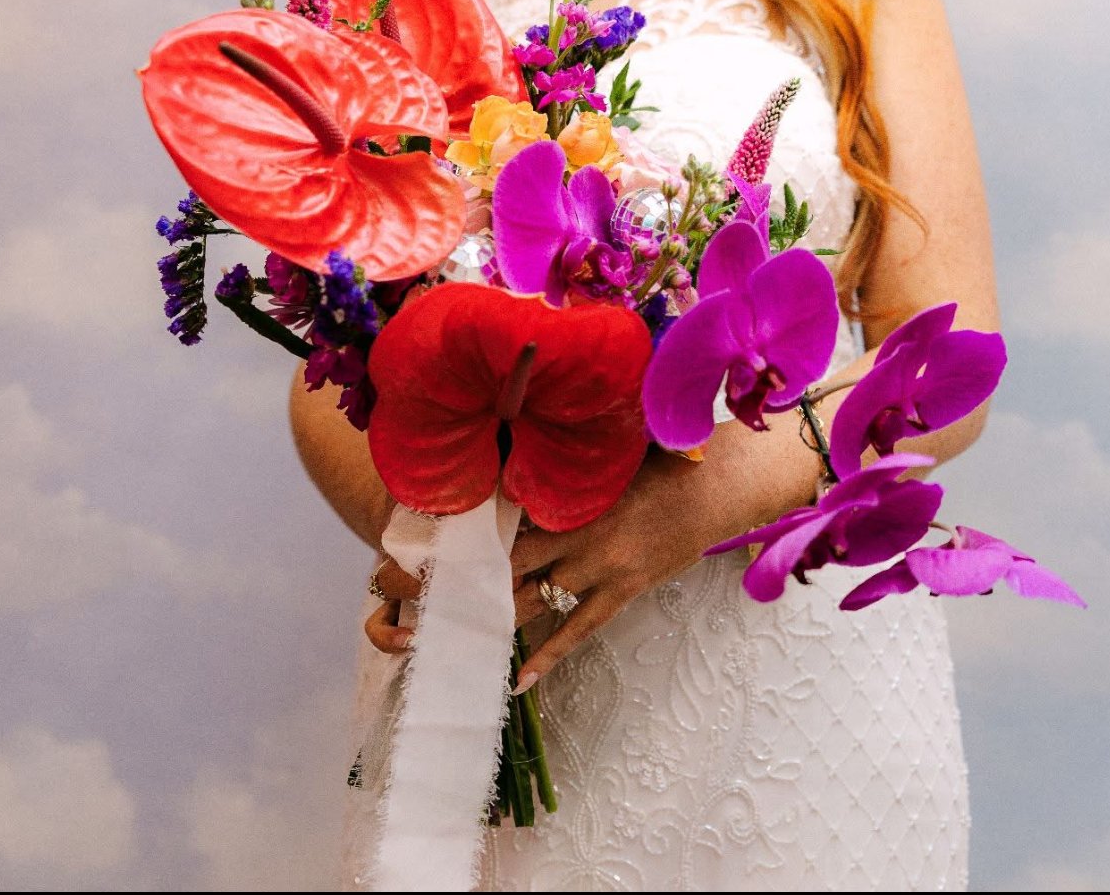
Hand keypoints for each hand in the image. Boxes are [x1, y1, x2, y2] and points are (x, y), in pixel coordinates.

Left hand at [361, 452, 723, 667]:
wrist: (715, 483)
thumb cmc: (657, 459)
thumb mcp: (601, 449)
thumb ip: (556, 457)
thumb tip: (506, 429)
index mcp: (562, 491)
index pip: (492, 515)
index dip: (447, 530)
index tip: (400, 537)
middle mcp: (572, 531)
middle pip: (496, 564)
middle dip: (446, 581)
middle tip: (394, 593)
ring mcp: (597, 566)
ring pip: (529, 600)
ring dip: (485, 621)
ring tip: (440, 640)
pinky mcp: (622, 592)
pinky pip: (578, 630)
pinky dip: (546, 655)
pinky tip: (517, 680)